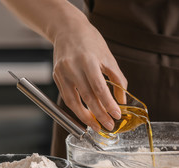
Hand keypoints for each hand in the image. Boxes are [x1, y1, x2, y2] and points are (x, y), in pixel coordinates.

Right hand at [52, 15, 126, 131]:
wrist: (66, 28)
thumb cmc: (90, 41)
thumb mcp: (108, 57)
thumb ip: (117, 79)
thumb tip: (122, 100)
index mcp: (88, 60)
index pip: (99, 88)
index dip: (108, 104)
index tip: (117, 115)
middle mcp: (73, 67)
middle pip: (87, 98)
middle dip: (99, 115)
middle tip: (109, 126)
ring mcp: (62, 73)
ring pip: (73, 102)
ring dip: (85, 118)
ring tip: (96, 127)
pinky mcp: (56, 77)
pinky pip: (67, 97)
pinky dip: (76, 109)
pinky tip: (86, 116)